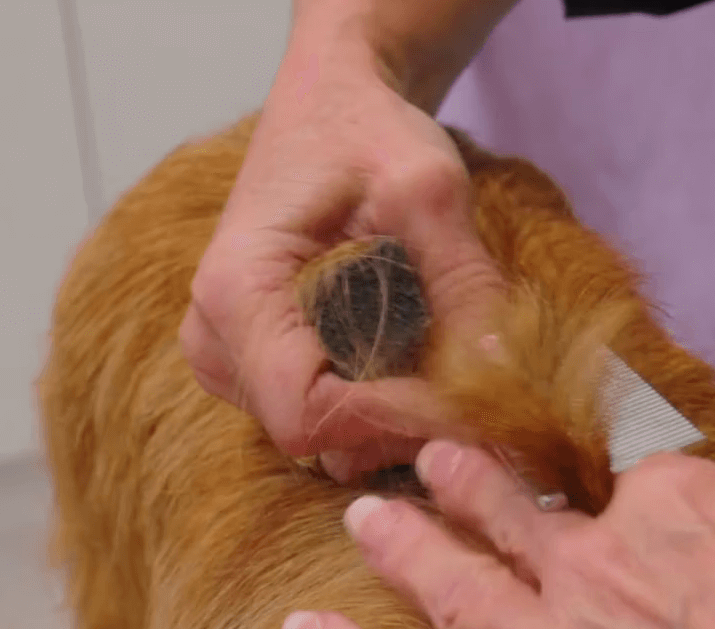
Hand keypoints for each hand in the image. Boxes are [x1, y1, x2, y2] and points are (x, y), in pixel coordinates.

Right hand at [181, 6, 506, 481]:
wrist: (331, 105)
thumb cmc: (366, 131)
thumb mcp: (429, 192)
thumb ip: (462, 283)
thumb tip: (501, 374)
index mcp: (236, 293)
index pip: (308, 413)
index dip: (392, 421)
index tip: (464, 401)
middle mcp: (213, 337)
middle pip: (315, 436)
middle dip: (402, 425)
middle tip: (477, 392)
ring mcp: (227, 356)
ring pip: (321, 436)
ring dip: (394, 417)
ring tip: (451, 370)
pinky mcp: (255, 363)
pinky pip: (321, 413)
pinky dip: (378, 402)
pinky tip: (418, 364)